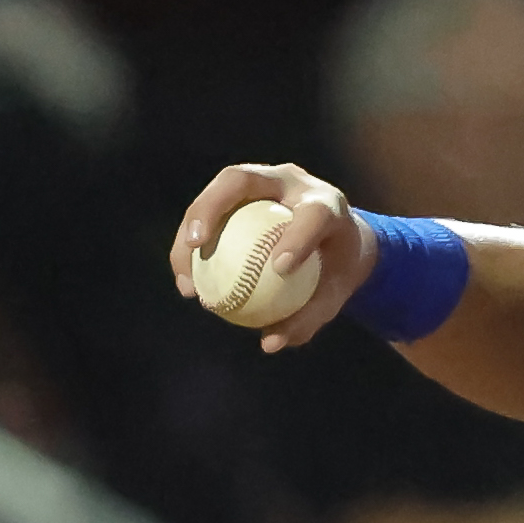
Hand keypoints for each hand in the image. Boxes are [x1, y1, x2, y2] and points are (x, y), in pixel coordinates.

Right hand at [169, 162, 377, 351]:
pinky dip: (192, 244)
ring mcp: (262, 180)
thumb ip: (308, 318)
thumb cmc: (336, 271)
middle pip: (242, 179)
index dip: (296, 238)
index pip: (312, 214)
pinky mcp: (240, 190)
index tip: (280, 268)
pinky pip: (208, 212)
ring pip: (214, 193)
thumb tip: (270, 344)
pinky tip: (186, 282)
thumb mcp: (333, 295)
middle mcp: (291, 181)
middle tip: (197, 245)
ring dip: (190, 228)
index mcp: (326, 203)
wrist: (338, 241)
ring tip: (186, 276)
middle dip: (212, 207)